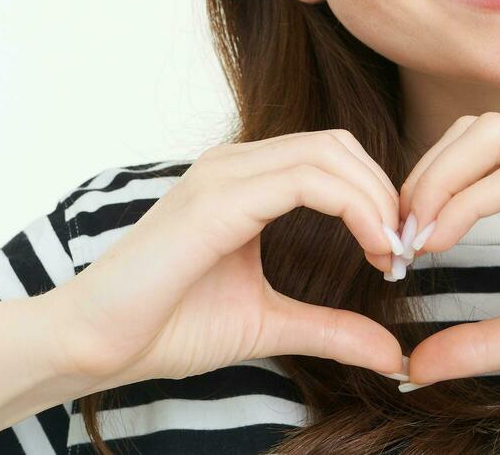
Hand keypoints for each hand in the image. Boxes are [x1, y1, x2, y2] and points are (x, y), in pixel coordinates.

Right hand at [41, 131, 413, 388]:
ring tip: (391, 252)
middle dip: (386, 191)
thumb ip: (331, 329)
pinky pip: (306, 181)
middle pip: (338, 144)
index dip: (379, 195)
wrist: (95, 344)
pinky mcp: (216, 201)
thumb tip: (395, 356)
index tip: (399, 253)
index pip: (331, 156)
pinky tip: (371, 249)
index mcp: (242, 181)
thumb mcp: (269, 324)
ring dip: (377, 198)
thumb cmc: (165, 328)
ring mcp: (222, 175)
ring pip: (329, 153)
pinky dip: (355, 208)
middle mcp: (232, 164)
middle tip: (405, 249)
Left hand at [395, 112, 499, 388]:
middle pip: (475, 130)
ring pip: (492, 136)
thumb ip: (479, 342)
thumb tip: (414, 365)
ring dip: (438, 180)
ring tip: (415, 236)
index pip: (475, 152)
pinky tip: (442, 240)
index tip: (400, 247)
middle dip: (423, 174)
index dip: (428, 188)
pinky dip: (468, 201)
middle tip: (396, 235)